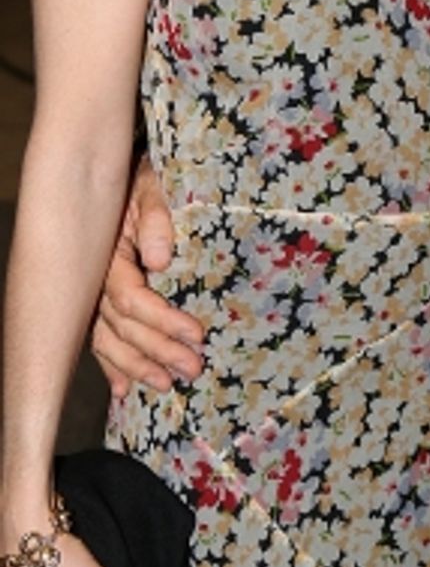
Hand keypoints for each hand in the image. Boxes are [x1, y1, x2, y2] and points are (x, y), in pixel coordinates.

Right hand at [90, 161, 202, 395]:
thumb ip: (157, 217)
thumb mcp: (153, 186)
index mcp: (110, 254)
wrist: (122, 176)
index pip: (131, 298)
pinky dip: (112, 365)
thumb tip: (159, 260)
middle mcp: (97, 279)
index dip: (162, 320)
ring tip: (165, 384)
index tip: (196, 334)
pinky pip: (100, 338)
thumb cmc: (144, 180)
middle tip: (191, 368)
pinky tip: (123, 390)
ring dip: (136, 365)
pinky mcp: (100, 300)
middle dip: (157, 350)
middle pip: (122, 325)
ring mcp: (95, 292)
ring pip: (108, 339)